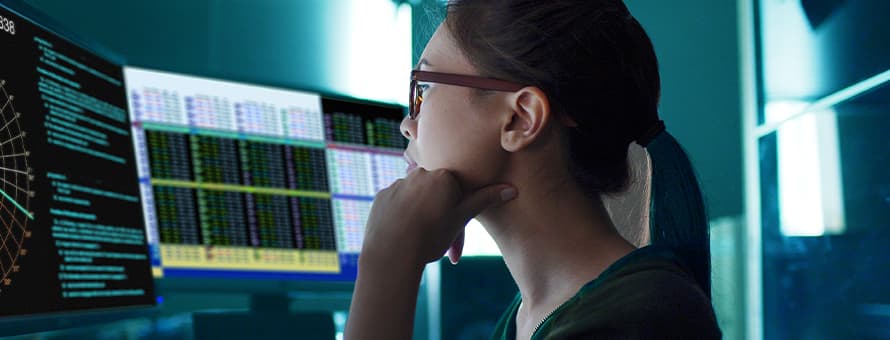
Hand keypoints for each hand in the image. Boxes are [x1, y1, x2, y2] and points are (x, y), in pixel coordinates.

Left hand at [361, 168, 516, 266]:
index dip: (457, 209)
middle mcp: (418, 174)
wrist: (392, 253)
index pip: (456, 188)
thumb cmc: (431, 236)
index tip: (453, 228)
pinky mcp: (381, 197)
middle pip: (435, 191)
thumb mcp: (461, 219)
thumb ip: (484, 200)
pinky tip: (403, 234)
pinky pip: (397, 203)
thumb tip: (511, 189)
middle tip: (437, 238)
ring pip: (415, 198)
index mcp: (442, 176)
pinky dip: (402, 216)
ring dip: (420, 213)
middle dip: (439, 211)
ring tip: (419, 239)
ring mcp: (398, 184)